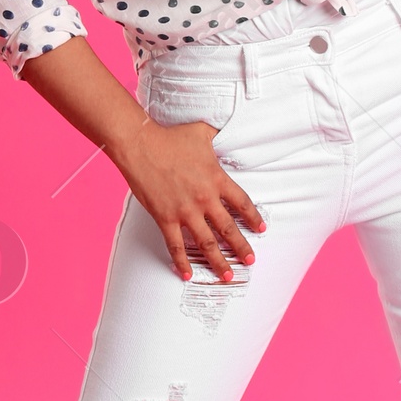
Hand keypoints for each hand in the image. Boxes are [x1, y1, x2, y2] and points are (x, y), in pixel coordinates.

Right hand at [113, 117, 265, 282]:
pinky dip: (182, 262)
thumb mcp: (202, 131)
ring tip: (228, 275)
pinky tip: (188, 275)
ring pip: (207, 243)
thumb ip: (217, 133)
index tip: (260, 229)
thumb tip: (227, 125)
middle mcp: (205, 199)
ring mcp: (185, 211)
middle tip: (251, 261)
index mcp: (217, 179)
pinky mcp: (165, 218)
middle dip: (242, 248)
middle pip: (229, 229)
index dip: (253, 218)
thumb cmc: (170, 137)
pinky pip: (176, 246)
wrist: (141, 145)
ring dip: (219, 261)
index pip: (242, 204)